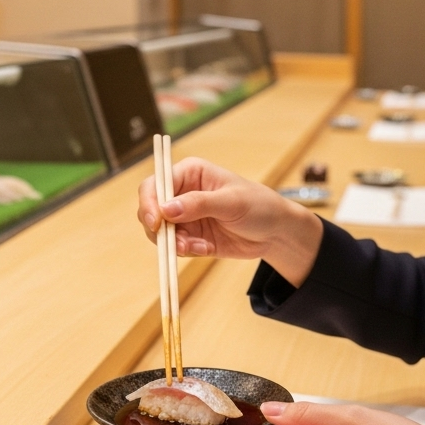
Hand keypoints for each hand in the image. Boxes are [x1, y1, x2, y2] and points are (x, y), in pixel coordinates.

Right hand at [136, 157, 322, 283]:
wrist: (275, 232)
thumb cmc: (259, 205)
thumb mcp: (231, 202)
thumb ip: (199, 204)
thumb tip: (166, 209)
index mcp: (190, 173)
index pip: (156, 184)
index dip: (149, 202)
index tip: (155, 222)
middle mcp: (182, 193)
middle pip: (150, 209)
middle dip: (160, 229)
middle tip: (178, 243)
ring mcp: (185, 216)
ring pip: (160, 232)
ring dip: (174, 243)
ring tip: (199, 247)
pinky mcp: (191, 236)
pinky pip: (175, 246)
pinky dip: (186, 251)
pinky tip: (206, 249)